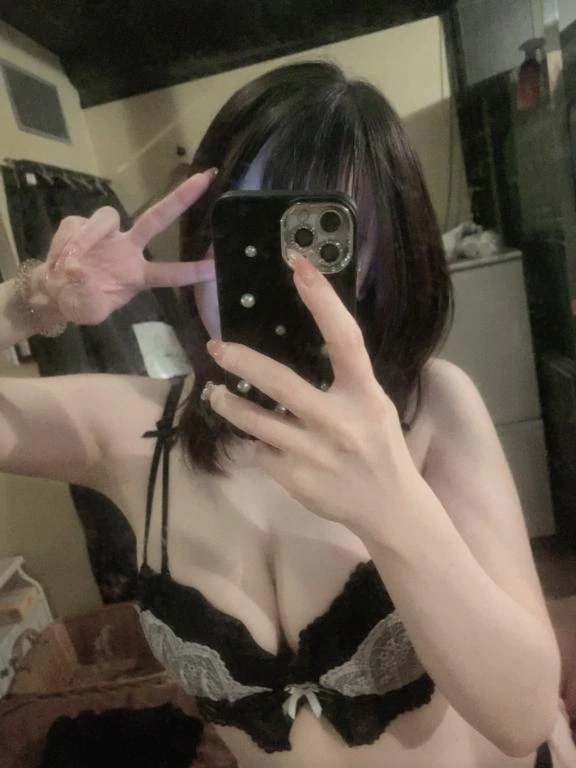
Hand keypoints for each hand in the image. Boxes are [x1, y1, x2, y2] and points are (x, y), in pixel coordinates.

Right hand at [37, 170, 216, 324]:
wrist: (53, 290)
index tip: (217, 266)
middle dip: (181, 198)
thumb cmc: (81, 302)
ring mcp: (108, 234)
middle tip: (203, 179)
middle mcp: (129, 248)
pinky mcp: (81, 223)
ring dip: (88, 238)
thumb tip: (80, 273)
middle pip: (157, 218)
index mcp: (138, 274)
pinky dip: (66, 244)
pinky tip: (58, 260)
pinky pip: (76, 226)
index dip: (192, 271)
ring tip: (69, 265)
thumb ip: (89, 297)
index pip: (170, 273)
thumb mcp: (90, 310)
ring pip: (107, 218)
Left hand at [204, 254, 418, 533]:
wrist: (390, 510)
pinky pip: (260, 452)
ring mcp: (314, 452)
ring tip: (214, 392)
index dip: (322, 300)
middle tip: (216, 347)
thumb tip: (309, 343)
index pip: (345, 339)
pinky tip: (252, 437)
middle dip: (243, 361)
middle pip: (281, 383)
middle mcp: (339, 421)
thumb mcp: (374, 406)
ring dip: (228, 404)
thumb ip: (344, 380)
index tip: (298, 264)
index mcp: (365, 395)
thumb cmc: (381, 448)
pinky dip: (254, 441)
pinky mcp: (295, 479)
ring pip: (256, 422)